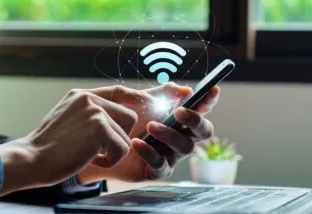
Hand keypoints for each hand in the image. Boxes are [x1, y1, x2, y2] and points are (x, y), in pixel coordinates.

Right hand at [0, 86, 149, 194]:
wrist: (31, 159)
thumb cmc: (50, 146)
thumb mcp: (69, 119)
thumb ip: (91, 113)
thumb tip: (119, 117)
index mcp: (82, 95)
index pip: (118, 91)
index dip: (136, 97)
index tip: (150, 101)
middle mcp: (89, 98)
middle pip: (129, 117)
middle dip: (120, 137)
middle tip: (100, 148)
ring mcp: (94, 111)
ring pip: (126, 135)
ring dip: (113, 151)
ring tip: (91, 155)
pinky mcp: (99, 127)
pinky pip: (122, 148)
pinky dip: (111, 160)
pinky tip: (91, 160)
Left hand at [79, 83, 219, 182]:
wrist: (100, 140)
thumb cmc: (124, 119)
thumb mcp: (141, 101)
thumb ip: (162, 94)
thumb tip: (184, 89)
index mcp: (180, 118)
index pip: (202, 109)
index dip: (209, 100)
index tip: (211, 90)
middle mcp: (181, 136)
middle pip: (204, 131)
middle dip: (195, 120)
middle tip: (178, 111)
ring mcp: (172, 155)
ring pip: (185, 147)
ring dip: (170, 134)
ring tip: (150, 126)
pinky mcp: (158, 171)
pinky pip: (161, 164)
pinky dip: (150, 152)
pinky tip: (136, 142)